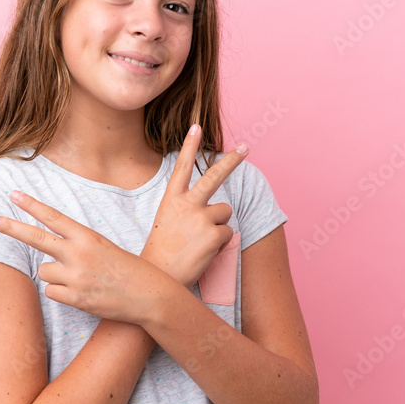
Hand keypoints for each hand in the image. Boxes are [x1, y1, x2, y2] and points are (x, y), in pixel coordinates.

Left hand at [0, 189, 171, 325]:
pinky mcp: (76, 298)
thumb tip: (48, 252)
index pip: (53, 217)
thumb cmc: (127, 269)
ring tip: (80, 279)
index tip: (12, 194)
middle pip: (35, 238)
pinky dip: (62, 294)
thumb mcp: (104, 248)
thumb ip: (76, 245)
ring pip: (44, 272)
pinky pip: (51, 293)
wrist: (149, 296)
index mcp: (88, 237)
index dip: (31, 205)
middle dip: (9, 227)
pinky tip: (82, 294)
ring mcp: (76, 277)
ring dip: (55, 276)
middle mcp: (79, 254)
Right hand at [139, 124, 249, 288]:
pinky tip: (203, 252)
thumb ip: (186, 209)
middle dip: (232, 160)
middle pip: (214, 176)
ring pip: (225, 213)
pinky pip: (228, 233)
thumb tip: (215, 208)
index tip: (197, 126)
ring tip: (199, 242)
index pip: (181, 167)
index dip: (190, 146)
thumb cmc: (161, 253)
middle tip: (246, 147)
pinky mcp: (215, 234)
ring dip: (218, 226)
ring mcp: (202, 218)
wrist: (158, 277)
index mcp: (171, 200)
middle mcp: (187, 204)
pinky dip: (220, 243)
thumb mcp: (168, 223)